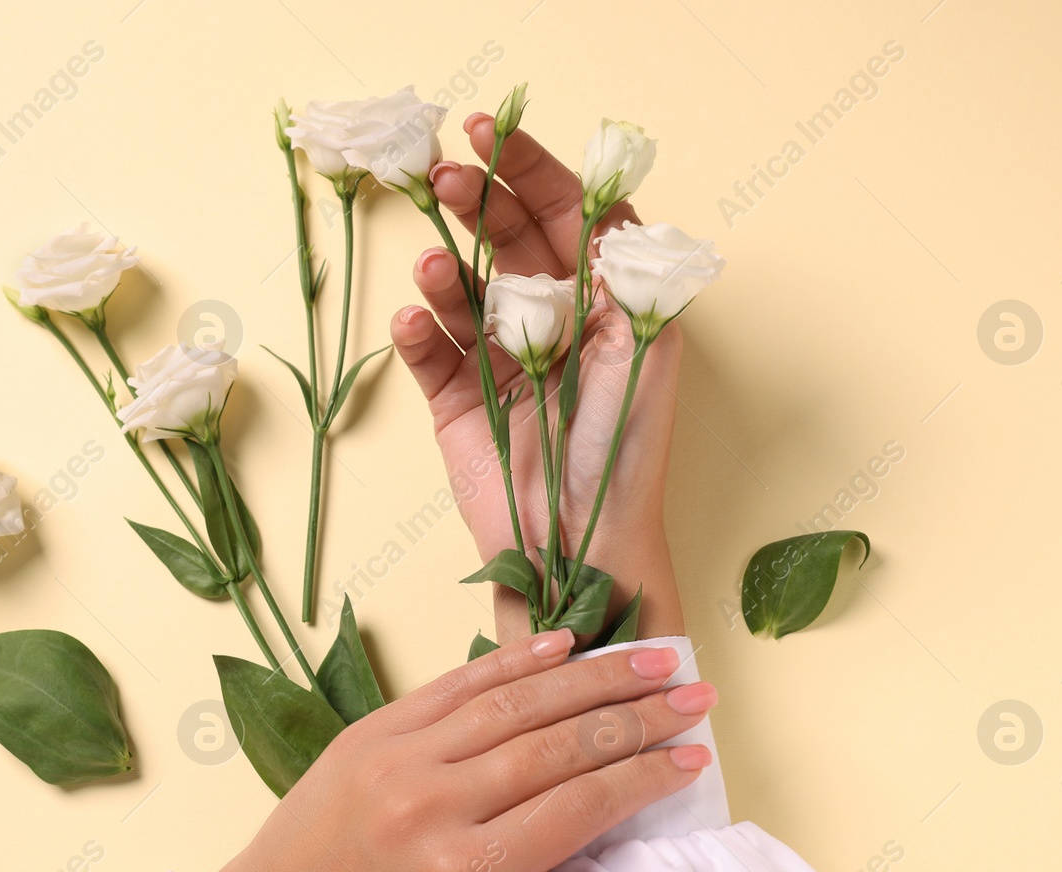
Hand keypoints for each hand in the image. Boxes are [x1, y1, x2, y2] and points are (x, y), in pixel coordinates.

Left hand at [197, 630, 716, 871]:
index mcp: (462, 871)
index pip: (580, 806)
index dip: (646, 777)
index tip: (693, 757)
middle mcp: (434, 801)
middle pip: (559, 743)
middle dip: (638, 715)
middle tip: (694, 695)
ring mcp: (400, 756)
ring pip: (516, 701)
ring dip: (592, 675)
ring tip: (652, 657)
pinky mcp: (374, 729)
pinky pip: (457, 683)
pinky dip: (515, 660)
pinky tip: (565, 644)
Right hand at [389, 114, 685, 640]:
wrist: (580, 547)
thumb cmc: (626, 453)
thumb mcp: (646, 352)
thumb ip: (627, 275)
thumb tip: (606, 205)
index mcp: (602, 302)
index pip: (565, 215)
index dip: (530, 170)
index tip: (492, 135)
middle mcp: (550, 321)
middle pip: (506, 240)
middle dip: (477, 203)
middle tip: (447, 176)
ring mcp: (499, 360)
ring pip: (461, 292)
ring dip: (444, 272)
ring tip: (433, 266)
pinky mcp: (456, 403)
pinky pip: (429, 354)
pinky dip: (419, 334)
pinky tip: (415, 322)